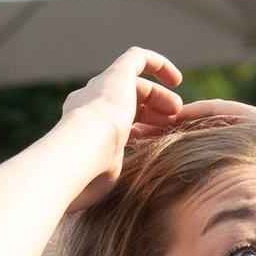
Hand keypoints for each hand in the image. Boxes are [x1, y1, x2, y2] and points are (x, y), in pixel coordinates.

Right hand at [57, 47, 184, 209]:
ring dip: (159, 97)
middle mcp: (87, 103)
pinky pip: (138, 58)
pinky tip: (177, 80)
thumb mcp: (106, 179)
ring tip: (177, 111)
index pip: (113, 123)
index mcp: (80, 127)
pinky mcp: (115, 75)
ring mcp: (100, 87)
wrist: (79, 152)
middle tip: (170, 127)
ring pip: (134, 84)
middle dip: (151, 114)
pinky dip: (158, 65)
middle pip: (125, 103)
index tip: (150, 144)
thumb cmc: (89, 176)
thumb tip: (121, 198)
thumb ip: (115, 176)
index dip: (137, 131)